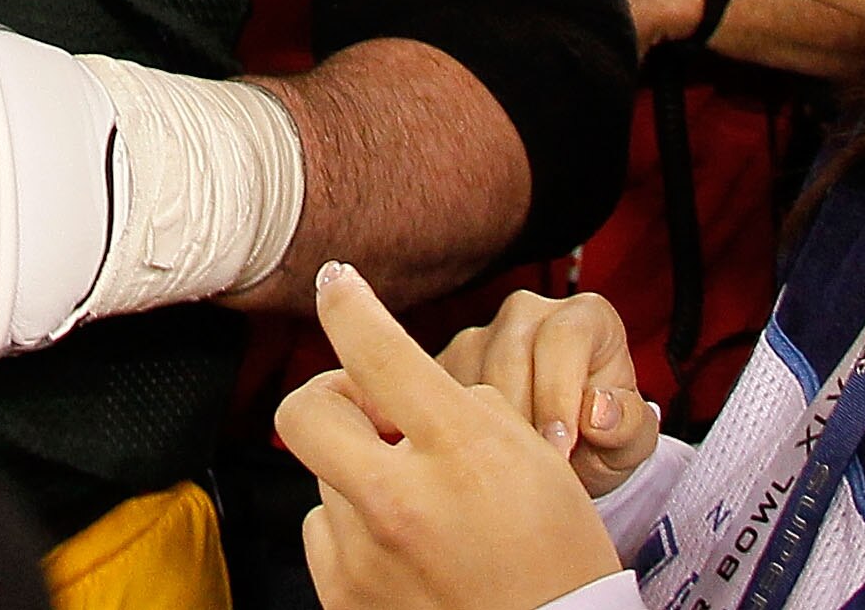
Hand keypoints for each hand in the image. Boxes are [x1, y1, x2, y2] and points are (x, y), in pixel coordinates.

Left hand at [276, 265, 627, 609]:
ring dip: (361, 477)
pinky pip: (327, 534)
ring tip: (420, 507)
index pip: (378, 353)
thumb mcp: (531, 454)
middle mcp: (400, 505)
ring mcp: (365, 559)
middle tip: (375, 414)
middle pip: (307, 411)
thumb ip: (462, 404)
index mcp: (461, 454)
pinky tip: (406, 548)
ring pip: (325, 477)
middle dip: (333, 399)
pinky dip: (357, 531)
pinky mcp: (345, 598)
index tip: (337, 285)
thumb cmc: (557, 554)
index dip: (348, 305)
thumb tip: (395, 385)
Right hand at [437, 289, 664, 494]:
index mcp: (586, 317)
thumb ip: (628, 426)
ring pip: (470, 375)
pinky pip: (438, 394)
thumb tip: (597, 411)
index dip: (559, 394)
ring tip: (507, 473)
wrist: (571, 452)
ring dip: (486, 428)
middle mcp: (529, 312)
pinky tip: (476, 463)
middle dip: (521, 418)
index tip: (561, 448)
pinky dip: (454, 429)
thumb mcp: (632, 443)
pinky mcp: (445, 363)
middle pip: (510, 355)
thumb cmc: (606, 438)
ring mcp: (482, 334)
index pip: (564, 338)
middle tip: (531, 472)